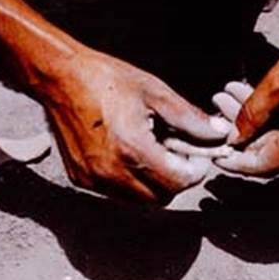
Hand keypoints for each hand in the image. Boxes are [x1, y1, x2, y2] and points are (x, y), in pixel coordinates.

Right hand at [42, 49, 228, 203]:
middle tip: (176, 154)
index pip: (178, 182)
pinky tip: (129, 154)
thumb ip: (189, 118)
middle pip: (161, 197)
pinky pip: (117, 194)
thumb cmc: (107, 79)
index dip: (194, 172)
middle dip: (175, 180)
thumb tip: (219, 133)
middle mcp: (111, 172)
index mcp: (132, 149)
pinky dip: (131, 182)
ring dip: (153, 184)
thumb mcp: (154, 92)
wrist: (59, 78)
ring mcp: (94, 179)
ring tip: (152, 152)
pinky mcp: (81, 180)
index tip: (197, 157)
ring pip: (139, 201)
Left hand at [211, 18, 278, 176]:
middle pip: (270, 155)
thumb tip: (232, 139)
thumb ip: (250, 116)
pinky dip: (273, 122)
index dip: (236, 161)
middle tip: (220, 109)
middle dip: (242, 133)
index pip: (262, 165)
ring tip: (231, 96)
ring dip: (255, 124)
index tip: (216, 156)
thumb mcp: (275, 84)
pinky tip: (254, 100)